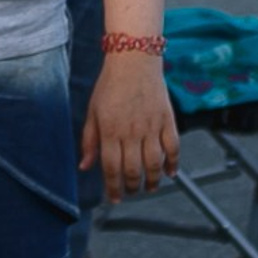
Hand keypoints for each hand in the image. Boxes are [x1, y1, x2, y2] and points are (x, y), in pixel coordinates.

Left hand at [81, 56, 178, 200]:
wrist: (134, 59)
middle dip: (132, 187)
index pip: (112, 168)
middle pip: (133, 170)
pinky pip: (173, 147)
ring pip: (154, 164)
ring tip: (149, 187)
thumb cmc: (110, 85)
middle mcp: (131, 132)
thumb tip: (85, 167)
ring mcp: (151, 126)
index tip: (114, 197)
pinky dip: (173, 163)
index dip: (113, 188)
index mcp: (110, 131)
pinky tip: (170, 173)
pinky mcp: (167, 120)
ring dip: (152, 181)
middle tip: (131, 192)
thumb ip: (89, 141)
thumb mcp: (93, 112)